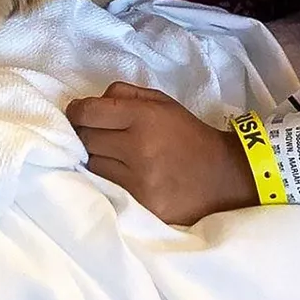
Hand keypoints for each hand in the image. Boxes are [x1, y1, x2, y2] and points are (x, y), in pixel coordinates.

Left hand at [66, 82, 256, 225]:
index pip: (88, 113)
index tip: (76, 114)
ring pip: (92, 165)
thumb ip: (122, 95)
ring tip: (111, 156)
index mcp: (144, 118)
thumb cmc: (187, 134)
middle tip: (96, 135)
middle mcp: (138, 148)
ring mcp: (139, 180)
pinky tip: (118, 174)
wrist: (223, 176)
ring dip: (95, 159)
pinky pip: (106, 188)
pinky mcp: (141, 204)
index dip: (76, 112)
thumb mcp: (161, 102)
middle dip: (85, 134)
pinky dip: (107, 180)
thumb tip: (86, 104)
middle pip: (85, 140)